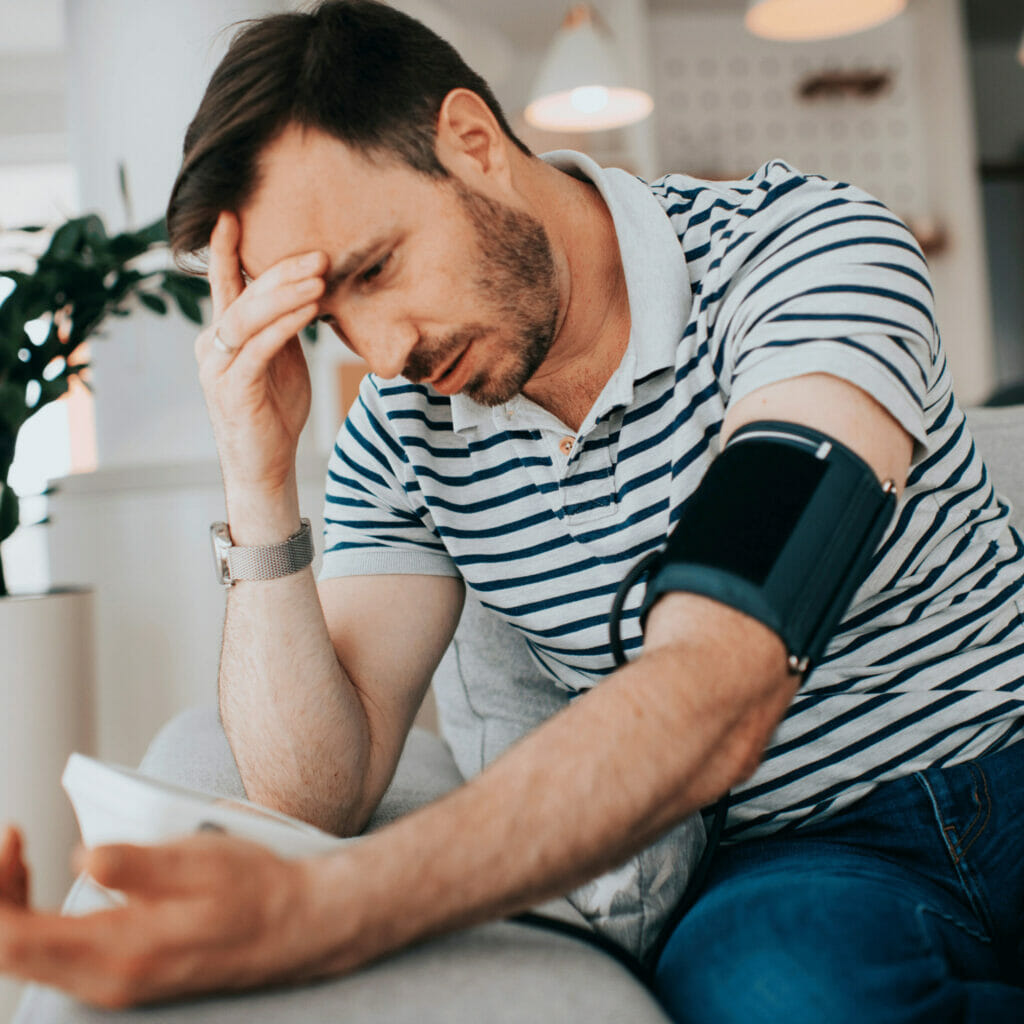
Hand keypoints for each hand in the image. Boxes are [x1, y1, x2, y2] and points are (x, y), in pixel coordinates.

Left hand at [0, 831, 342, 1009]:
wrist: (297, 926)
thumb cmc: (256, 889)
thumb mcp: (204, 863)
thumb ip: (141, 865)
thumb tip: (82, 858)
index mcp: (121, 950)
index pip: (12, 939)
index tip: (12, 835)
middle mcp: (106, 980)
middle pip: (7, 953)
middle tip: (10, 839)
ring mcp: (112, 982)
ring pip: (25, 957)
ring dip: (9, 905)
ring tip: (19, 854)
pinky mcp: (121, 973)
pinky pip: (51, 955)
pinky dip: (32, 917)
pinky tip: (44, 883)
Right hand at [196, 212, 326, 508]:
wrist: (266, 465)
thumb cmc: (275, 411)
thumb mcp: (283, 360)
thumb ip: (284, 328)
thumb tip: (307, 291)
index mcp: (222, 336)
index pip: (224, 286)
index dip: (226, 250)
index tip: (232, 214)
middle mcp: (212, 346)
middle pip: (243, 296)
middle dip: (280, 272)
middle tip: (318, 254)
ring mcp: (218, 368)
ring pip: (248, 318)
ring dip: (285, 295)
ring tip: (319, 278)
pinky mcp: (233, 389)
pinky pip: (260, 348)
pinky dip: (285, 326)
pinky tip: (310, 310)